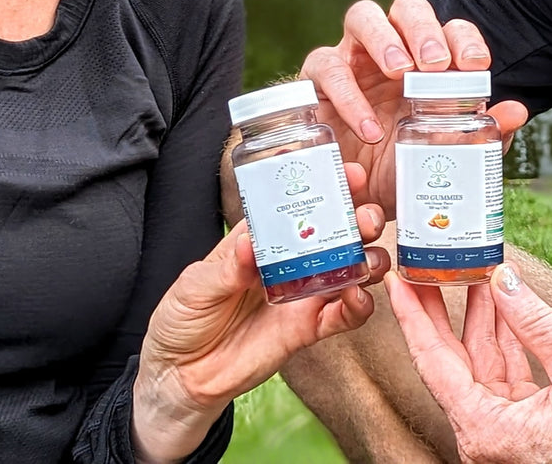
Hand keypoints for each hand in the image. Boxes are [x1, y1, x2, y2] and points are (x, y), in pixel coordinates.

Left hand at [131, 201, 389, 461]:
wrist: (182, 376)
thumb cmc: (182, 319)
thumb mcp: (195, 286)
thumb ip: (226, 268)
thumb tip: (249, 244)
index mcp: (260, 240)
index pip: (295, 205)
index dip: (324, 187)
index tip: (349, 175)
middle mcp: (288, 261)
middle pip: (333, 232)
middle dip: (358, 218)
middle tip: (366, 217)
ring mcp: (301, 294)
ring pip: (349, 269)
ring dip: (367, 258)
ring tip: (369, 258)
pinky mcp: (308, 328)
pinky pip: (343, 315)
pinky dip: (359, 305)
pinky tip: (360, 296)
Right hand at [299, 0, 528, 211]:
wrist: (348, 200)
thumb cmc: (399, 170)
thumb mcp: (440, 158)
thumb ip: (479, 137)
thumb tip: (517, 111)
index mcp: (425, 64)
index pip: (449, 30)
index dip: (464, 38)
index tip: (476, 66)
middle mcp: (388, 52)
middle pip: (406, 7)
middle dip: (423, 28)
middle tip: (435, 64)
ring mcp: (350, 59)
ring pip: (361, 15)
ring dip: (383, 37)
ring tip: (400, 72)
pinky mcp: (315, 81)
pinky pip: (325, 67)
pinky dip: (347, 93)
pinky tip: (368, 126)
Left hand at [386, 263, 551, 463]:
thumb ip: (536, 323)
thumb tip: (504, 279)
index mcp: (486, 429)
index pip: (433, 363)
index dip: (413, 318)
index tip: (398, 282)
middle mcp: (483, 435)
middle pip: (447, 362)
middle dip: (437, 311)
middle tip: (426, 266)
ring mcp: (499, 431)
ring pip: (475, 364)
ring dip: (476, 318)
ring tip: (471, 272)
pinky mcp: (517, 425)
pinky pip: (499, 374)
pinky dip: (501, 338)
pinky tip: (501, 304)